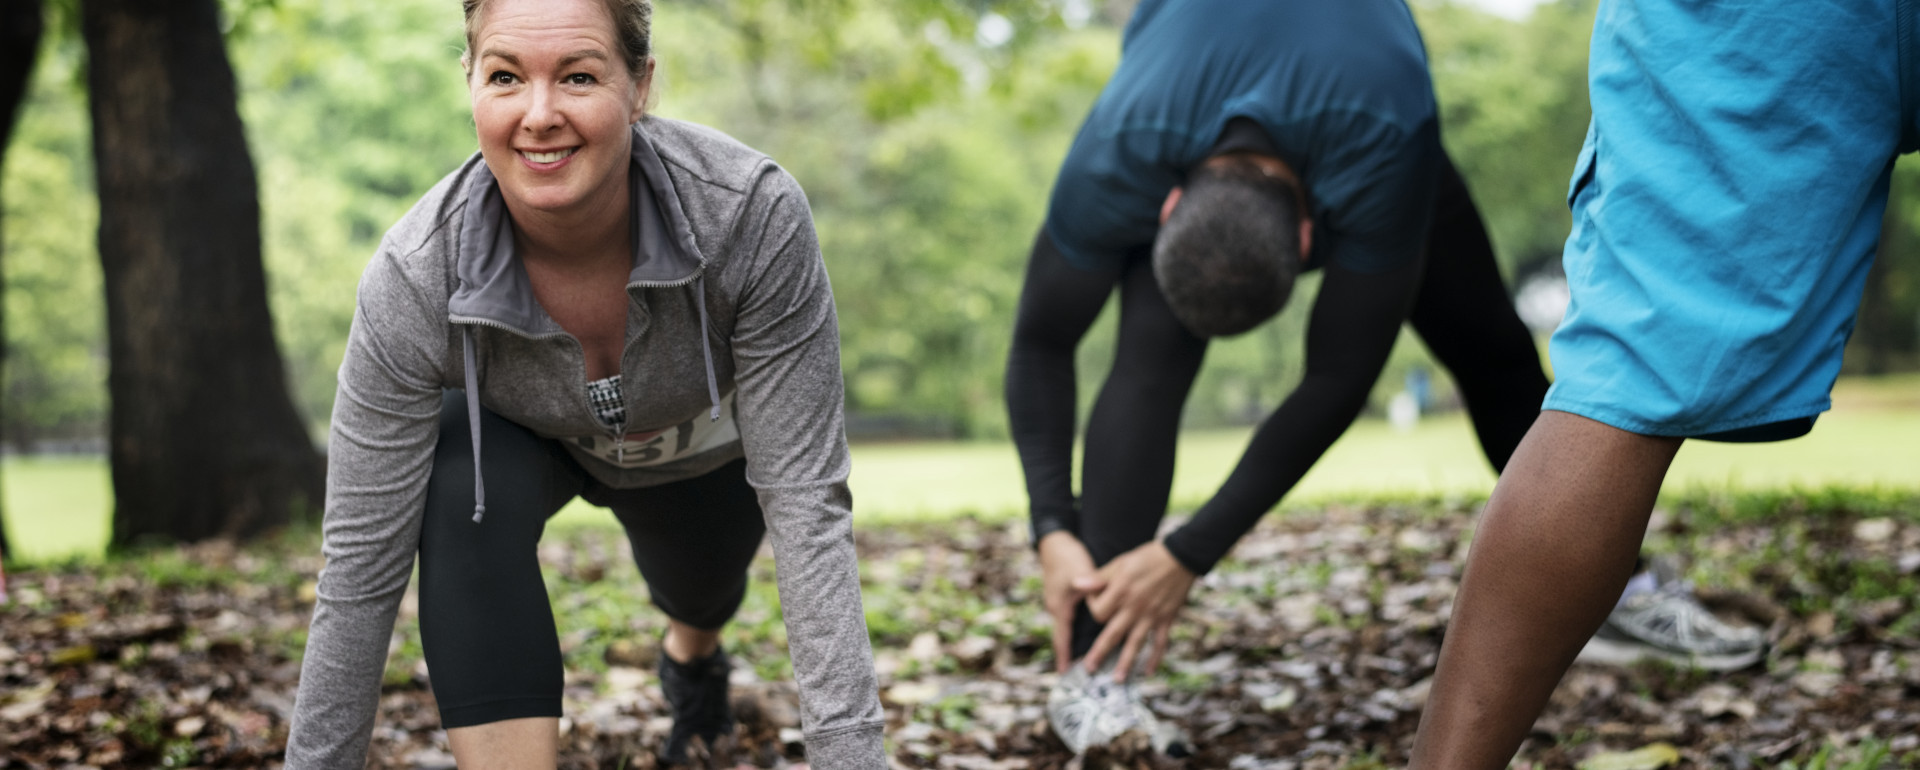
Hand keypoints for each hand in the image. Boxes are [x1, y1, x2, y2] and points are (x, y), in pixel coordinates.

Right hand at [1037, 531, 1099, 672]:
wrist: (1055, 542)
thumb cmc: (1068, 557)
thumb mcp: (1080, 572)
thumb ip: (1091, 588)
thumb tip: (1098, 601)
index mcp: (1060, 607)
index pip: (1062, 638)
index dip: (1065, 656)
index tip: (1066, 674)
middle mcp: (1057, 608)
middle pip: (1064, 637)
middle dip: (1070, 654)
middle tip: (1078, 673)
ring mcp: (1058, 603)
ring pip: (1067, 629)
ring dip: (1073, 643)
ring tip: (1082, 659)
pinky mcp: (1064, 597)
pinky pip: (1070, 619)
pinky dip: (1076, 630)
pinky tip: (1085, 633)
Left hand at [1080, 540, 1194, 681]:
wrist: (1180, 557)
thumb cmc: (1147, 557)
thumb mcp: (1120, 563)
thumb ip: (1099, 578)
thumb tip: (1077, 585)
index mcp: (1120, 591)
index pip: (1098, 612)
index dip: (1093, 609)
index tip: (1096, 603)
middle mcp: (1134, 607)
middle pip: (1112, 635)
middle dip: (1100, 653)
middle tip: (1090, 669)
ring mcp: (1151, 615)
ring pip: (1135, 644)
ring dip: (1125, 663)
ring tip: (1117, 680)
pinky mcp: (1165, 619)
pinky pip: (1160, 643)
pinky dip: (1155, 658)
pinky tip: (1148, 672)